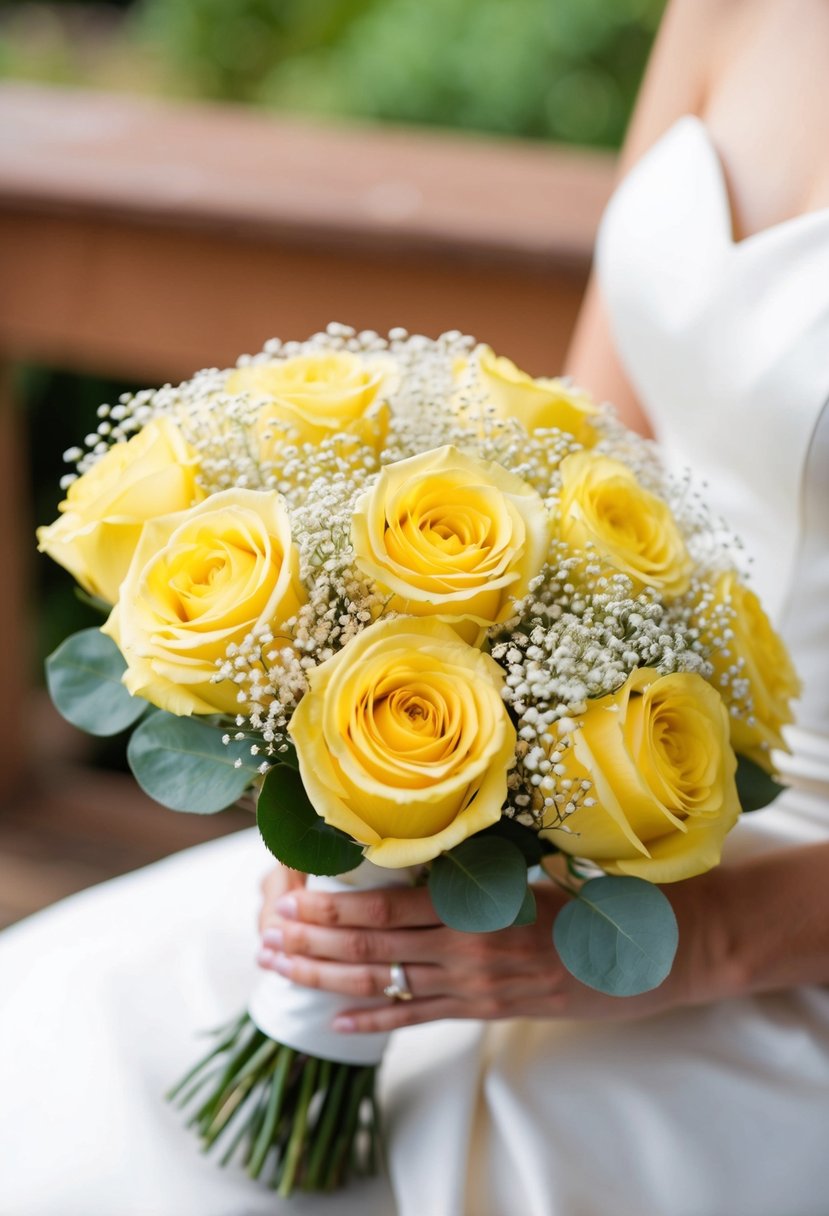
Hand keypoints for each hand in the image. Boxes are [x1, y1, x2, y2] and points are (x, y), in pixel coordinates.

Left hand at [256, 864, 728, 1032]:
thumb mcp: (541, 860)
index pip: (390, 906)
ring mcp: (479, 987)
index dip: (333, 907)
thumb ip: (482, 856)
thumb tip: (420, 835)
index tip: (288, 897)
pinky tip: (337, 1022)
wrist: (663, 949)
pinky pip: (423, 1018)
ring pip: (388, 985)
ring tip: (282, 969)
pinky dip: (377, 1020)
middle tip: (266, 937)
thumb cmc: (601, 889)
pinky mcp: (490, 1010)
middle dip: (314, 944)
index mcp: (482, 903)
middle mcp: (473, 949)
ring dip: (329, 980)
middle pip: (375, 948)